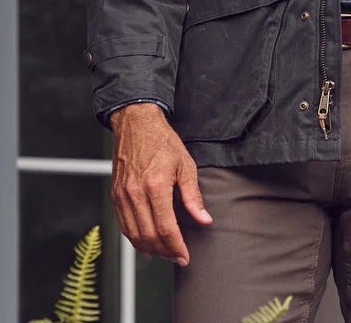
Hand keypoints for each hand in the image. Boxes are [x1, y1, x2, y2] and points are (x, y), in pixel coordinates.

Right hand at [110, 102, 211, 266]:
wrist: (136, 124)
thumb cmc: (162, 141)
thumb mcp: (186, 164)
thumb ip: (193, 196)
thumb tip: (204, 219)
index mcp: (155, 186)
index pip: (166, 228)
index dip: (176, 247)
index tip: (185, 256)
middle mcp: (135, 194)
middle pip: (149, 236)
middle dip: (164, 252)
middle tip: (177, 257)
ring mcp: (123, 196)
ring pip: (133, 235)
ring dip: (149, 249)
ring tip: (164, 253)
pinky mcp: (115, 196)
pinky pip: (124, 226)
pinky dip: (135, 239)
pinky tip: (146, 242)